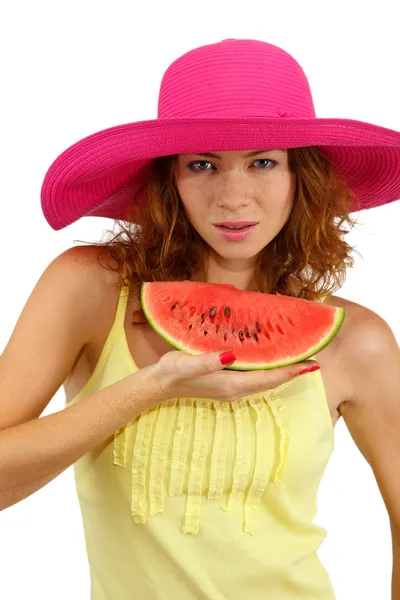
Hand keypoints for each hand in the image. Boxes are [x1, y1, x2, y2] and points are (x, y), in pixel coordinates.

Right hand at [153, 350, 319, 401]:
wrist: (158, 385)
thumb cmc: (172, 371)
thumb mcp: (187, 363)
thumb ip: (208, 361)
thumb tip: (232, 355)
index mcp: (231, 384)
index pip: (268, 378)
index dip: (290, 370)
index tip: (311, 362)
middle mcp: (236, 389)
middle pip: (271, 381)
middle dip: (292, 370)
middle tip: (313, 358)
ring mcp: (232, 388)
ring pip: (265, 380)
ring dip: (282, 370)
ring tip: (298, 357)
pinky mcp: (227, 383)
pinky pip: (255, 378)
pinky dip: (268, 369)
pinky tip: (271, 358)